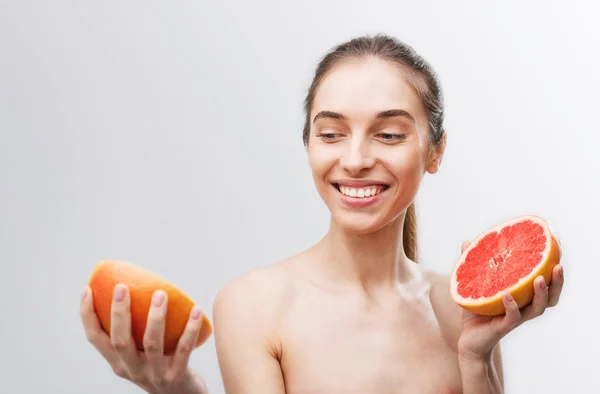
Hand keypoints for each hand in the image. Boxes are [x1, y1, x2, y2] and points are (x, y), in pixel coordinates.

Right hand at [80, 284, 207, 393]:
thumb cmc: (161, 366)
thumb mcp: (142, 354)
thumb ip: (136, 330)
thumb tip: (140, 286)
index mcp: (118, 362)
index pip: (96, 339)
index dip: (88, 316)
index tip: (87, 290)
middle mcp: (132, 370)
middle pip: (119, 341)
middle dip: (118, 313)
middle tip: (121, 287)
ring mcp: (154, 375)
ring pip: (151, 344)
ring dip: (155, 318)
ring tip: (161, 294)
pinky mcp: (176, 377)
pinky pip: (183, 350)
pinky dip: (190, 329)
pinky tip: (196, 310)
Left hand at [456, 240, 563, 361]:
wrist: (469, 340)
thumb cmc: (476, 312)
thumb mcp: (475, 286)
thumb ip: (473, 265)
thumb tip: (467, 242)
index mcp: (523, 297)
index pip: (546, 284)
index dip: (554, 273)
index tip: (558, 254)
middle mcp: (524, 308)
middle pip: (550, 298)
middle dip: (557, 283)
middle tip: (558, 266)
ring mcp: (515, 318)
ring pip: (537, 308)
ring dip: (540, 294)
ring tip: (539, 280)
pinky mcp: (503, 327)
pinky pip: (513, 317)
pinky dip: (512, 306)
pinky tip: (507, 295)